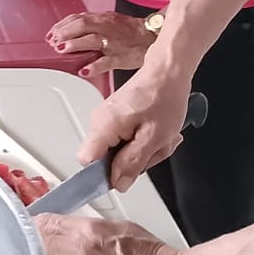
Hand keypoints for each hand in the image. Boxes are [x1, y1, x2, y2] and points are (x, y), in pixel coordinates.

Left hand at [46, 11, 155, 75]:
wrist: (152, 37)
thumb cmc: (129, 31)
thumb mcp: (108, 21)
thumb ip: (90, 25)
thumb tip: (69, 30)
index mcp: (101, 19)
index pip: (77, 18)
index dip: (62, 25)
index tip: (51, 33)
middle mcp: (106, 28)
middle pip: (82, 25)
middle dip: (65, 32)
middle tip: (53, 41)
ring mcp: (113, 43)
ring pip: (92, 40)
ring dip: (75, 44)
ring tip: (61, 50)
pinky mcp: (120, 57)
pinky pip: (106, 62)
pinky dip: (94, 66)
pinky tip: (84, 70)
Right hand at [78, 63, 193, 189]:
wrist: (167, 72)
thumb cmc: (164, 97)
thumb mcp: (155, 137)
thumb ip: (133, 162)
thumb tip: (118, 182)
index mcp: (104, 125)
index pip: (86, 161)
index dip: (103, 174)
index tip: (122, 174)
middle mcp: (98, 121)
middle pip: (105, 159)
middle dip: (131, 162)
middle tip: (152, 149)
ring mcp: (106, 118)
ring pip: (117, 151)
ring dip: (140, 151)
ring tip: (158, 138)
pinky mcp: (115, 117)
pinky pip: (123, 140)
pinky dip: (141, 141)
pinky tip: (154, 132)